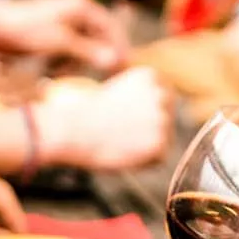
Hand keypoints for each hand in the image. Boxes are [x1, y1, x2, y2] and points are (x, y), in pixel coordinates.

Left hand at [0, 0, 128, 71]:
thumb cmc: (26, 31)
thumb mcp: (61, 43)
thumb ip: (89, 51)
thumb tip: (114, 60)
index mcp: (81, 5)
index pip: (110, 27)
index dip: (118, 48)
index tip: (122, 67)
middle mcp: (76, 9)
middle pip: (97, 39)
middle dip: (87, 58)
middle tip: (73, 73)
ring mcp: (64, 20)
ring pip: (82, 47)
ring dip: (72, 63)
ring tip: (55, 71)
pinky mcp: (53, 31)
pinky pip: (69, 49)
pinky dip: (62, 61)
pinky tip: (49, 68)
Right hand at [36, 68, 172, 170]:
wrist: (72, 130)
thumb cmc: (85, 115)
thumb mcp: (116, 90)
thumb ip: (141, 97)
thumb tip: (156, 114)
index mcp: (151, 76)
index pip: (163, 96)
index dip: (147, 110)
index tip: (129, 118)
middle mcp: (161, 94)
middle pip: (166, 117)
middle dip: (151, 127)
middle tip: (123, 134)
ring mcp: (163, 119)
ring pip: (163, 138)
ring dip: (145, 145)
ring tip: (118, 143)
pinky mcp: (160, 143)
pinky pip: (157, 159)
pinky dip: (143, 162)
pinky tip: (122, 154)